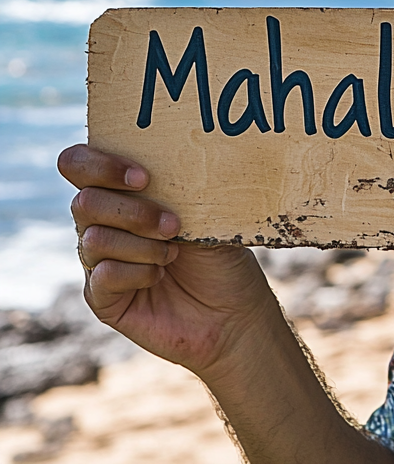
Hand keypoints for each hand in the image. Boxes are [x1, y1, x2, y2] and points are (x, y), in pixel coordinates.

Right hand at [58, 144, 277, 378]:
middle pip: (84, 202)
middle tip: (172, 225)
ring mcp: (99, 261)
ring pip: (93, 239)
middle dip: (131, 210)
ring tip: (174, 253)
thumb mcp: (205, 213)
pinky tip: (160, 275)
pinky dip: (137, 272)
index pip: (80, 165)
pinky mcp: (102, 298)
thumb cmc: (221, 255)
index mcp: (123, 193)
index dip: (100, 165)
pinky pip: (102, 276)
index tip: (144, 177)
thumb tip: (170, 161)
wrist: (233, 311)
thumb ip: (178, 187)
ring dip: (142, 244)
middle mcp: (103, 223)